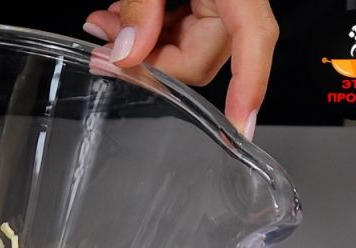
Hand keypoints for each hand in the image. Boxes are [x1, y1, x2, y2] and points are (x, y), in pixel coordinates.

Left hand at [84, 0, 278, 138]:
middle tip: (102, 51)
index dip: (250, 88)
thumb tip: (126, 54)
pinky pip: (178, 24)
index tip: (241, 128)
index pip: (254, 42)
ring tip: (102, 24)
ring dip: (139, 44)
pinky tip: (119, 16)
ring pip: (183, 44)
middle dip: (148, 61)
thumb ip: (141, 5)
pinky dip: (146, 27)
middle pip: (202, 54)